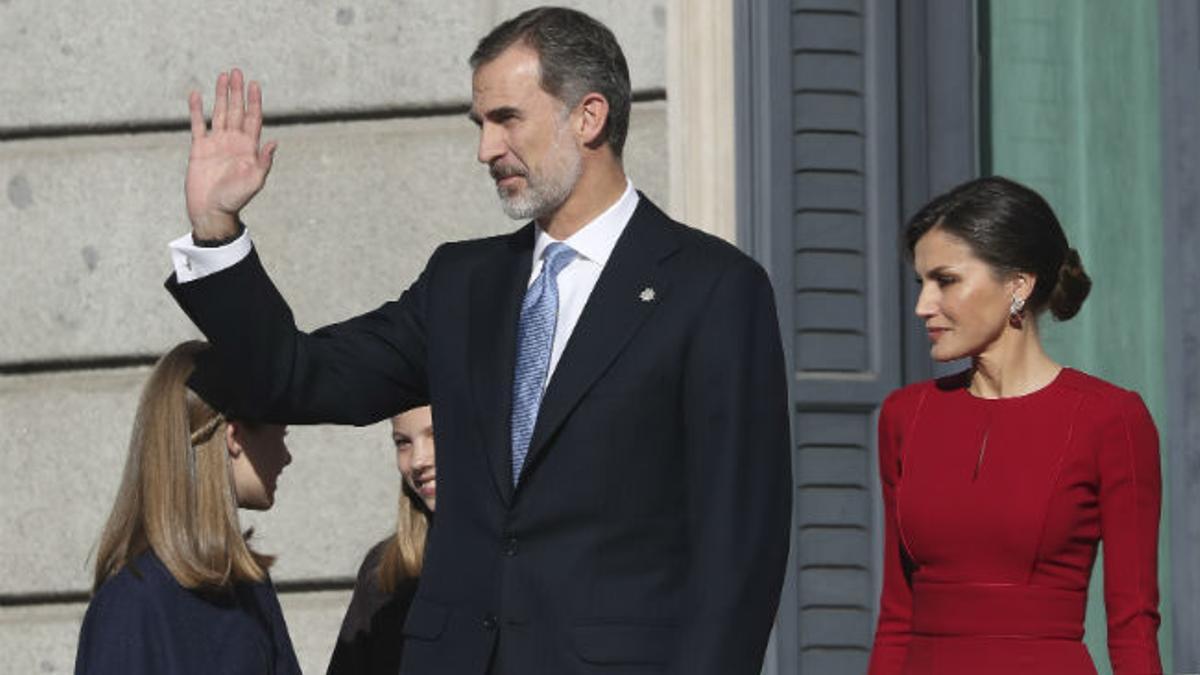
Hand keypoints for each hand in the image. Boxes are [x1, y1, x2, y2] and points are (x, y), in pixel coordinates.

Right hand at [185, 69, 277, 239]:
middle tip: (237, 72)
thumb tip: (273, 142)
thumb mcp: (255, 181)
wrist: (212, 210)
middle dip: (237, 92)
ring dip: (221, 95)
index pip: (253, 118)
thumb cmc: (236, 199)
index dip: (254, 101)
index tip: (254, 84)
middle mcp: (233, 142)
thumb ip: (264, 161)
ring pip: (219, 113)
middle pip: (236, 110)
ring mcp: (216, 143)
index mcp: (249, 148)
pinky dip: (197, 110)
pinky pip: (198, 124)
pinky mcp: (199, 148)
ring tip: (223, 76)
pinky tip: (196, 95)